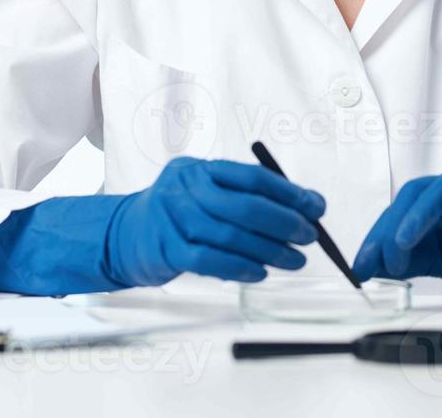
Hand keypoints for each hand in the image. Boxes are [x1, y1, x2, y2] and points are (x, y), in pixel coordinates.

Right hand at [104, 156, 325, 287]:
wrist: (126, 235)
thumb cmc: (180, 214)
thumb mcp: (208, 194)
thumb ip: (251, 197)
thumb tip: (308, 206)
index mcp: (200, 169)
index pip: (252, 176)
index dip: (289, 192)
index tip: (315, 207)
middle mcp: (184, 188)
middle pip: (245, 205)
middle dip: (285, 222)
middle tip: (309, 236)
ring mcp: (172, 218)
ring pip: (230, 235)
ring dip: (269, 250)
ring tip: (293, 260)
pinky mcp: (165, 250)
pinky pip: (209, 261)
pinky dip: (240, 268)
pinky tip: (260, 273)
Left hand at [350, 172, 441, 302]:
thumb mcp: (436, 264)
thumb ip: (404, 262)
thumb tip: (364, 269)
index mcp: (430, 207)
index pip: (396, 211)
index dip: (376, 237)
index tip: (361, 268)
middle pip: (415, 193)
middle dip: (393, 225)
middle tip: (384, 258)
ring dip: (421, 212)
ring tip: (405, 239)